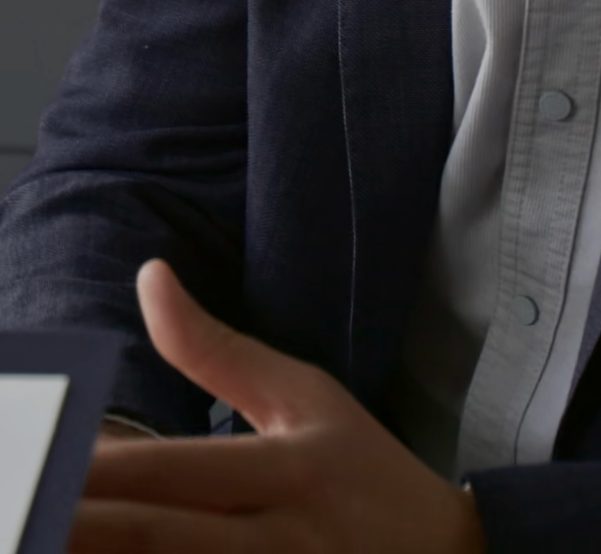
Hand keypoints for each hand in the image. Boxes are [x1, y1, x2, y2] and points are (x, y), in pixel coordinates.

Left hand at [70, 259, 485, 552]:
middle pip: (158, 541)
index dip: (98, 476)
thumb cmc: (365, 474)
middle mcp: (281, 543)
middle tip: (26, 515)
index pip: (172, 475)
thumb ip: (217, 349)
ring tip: (47, 542)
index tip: (48, 461)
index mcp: (289, 469)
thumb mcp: (306, 396)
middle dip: (84, 529)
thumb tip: (148, 276)